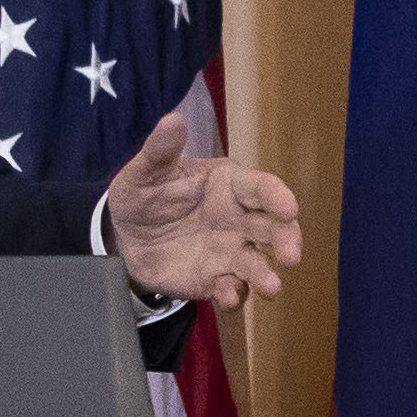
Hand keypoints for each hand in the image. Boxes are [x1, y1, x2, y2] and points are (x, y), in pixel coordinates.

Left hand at [102, 112, 305, 312]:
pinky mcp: (216, 278)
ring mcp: (229, 251)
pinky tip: (227, 297)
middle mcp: (238, 219)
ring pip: (256, 262)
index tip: (289, 208)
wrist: (125, 238)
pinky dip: (232, 294)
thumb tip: (172, 119)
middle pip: (272, 227)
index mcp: (229, 185)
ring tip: (271, 286)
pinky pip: (230, 288)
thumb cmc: (144, 195)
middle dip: (287, 239)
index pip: (261, 188)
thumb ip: (160, 151)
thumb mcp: (145, 172)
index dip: (278, 196)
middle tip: (292, 255)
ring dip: (265, 274)